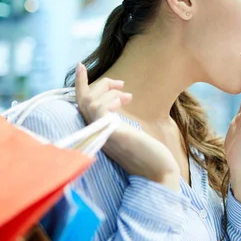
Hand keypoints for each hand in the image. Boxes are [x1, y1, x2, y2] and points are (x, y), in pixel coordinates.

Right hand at [74, 63, 180, 189]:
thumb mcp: (132, 137)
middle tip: (121, 84)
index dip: (80, 85)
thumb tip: (123, 108)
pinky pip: (99, 109)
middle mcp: (98, 134)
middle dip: (98, 84)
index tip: (81, 65)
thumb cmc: (151, 159)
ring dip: (107, 90)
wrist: (161, 175)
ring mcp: (103, 135)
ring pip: (89, 102)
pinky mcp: (113, 135)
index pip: (82, 107)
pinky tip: (123, 100)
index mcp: (100, 134)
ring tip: (127, 94)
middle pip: (83, 100)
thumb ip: (122, 125)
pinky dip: (109, 99)